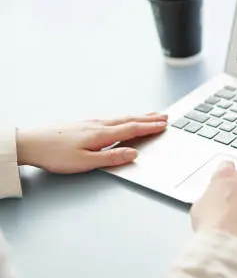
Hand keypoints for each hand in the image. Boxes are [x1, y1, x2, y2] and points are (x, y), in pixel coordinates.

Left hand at [16, 113, 167, 172]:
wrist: (30, 143)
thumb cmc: (55, 155)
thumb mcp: (85, 162)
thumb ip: (112, 158)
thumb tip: (133, 154)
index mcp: (102, 134)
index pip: (132, 129)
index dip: (150, 127)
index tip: (164, 125)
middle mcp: (99, 125)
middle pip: (130, 120)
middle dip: (149, 119)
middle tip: (165, 117)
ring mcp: (91, 122)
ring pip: (122, 118)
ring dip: (139, 116)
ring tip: (151, 115)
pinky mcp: (84, 124)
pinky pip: (113, 119)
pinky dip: (126, 118)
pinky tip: (124, 119)